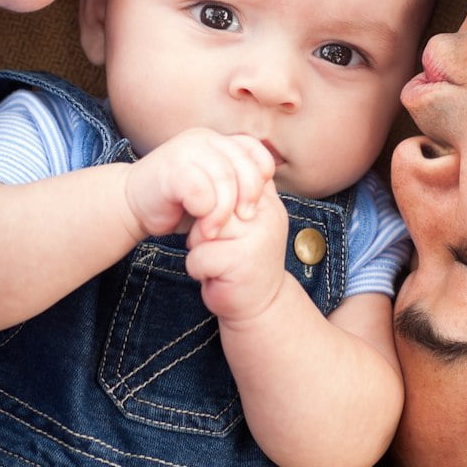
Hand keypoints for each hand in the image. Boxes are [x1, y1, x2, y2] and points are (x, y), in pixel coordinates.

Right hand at [123, 129, 276, 239]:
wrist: (132, 206)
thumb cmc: (177, 203)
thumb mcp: (214, 192)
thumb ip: (236, 186)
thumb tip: (269, 192)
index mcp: (218, 141)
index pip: (255, 150)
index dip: (261, 177)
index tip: (255, 205)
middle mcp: (204, 139)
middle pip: (244, 164)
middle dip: (249, 195)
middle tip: (245, 220)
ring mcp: (186, 150)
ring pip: (224, 177)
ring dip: (224, 210)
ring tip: (216, 231)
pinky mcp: (170, 168)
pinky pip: (200, 189)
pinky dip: (205, 212)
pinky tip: (201, 227)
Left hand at [185, 183, 290, 323]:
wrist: (260, 305)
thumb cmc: (243, 259)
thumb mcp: (244, 222)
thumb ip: (237, 195)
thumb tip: (215, 160)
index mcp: (268, 201)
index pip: (230, 180)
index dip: (212, 201)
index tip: (213, 222)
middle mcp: (267, 215)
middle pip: (214, 202)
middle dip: (203, 225)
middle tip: (213, 243)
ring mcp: (257, 238)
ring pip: (204, 227)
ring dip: (199, 245)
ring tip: (215, 257)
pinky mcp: (242, 262)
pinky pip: (199, 255)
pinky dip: (198, 268)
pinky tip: (214, 275)